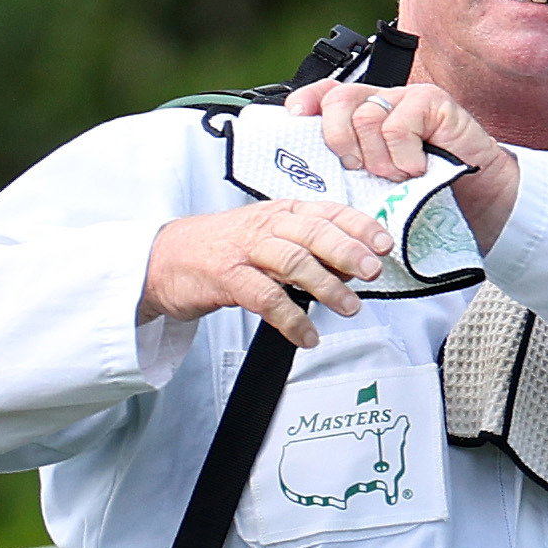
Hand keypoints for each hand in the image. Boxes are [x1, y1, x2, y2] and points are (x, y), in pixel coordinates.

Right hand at [139, 199, 390, 347]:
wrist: (163, 259)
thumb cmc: (223, 249)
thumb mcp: (270, 239)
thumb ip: (310, 250)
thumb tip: (355, 266)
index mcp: (281, 213)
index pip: (328, 212)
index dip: (359, 227)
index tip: (384, 245)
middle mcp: (264, 226)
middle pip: (313, 233)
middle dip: (347, 252)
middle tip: (372, 272)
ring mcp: (243, 250)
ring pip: (292, 262)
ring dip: (326, 286)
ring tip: (349, 307)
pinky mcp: (224, 277)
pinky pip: (264, 297)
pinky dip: (291, 318)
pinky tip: (307, 334)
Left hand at [286, 78, 519, 250]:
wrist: (481, 201)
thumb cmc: (429, 194)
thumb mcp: (377, 183)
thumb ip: (350, 164)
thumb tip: (306, 164)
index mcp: (366, 114)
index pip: (326, 92)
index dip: (307, 100)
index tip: (295, 117)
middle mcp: (384, 100)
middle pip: (338, 99)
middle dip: (339, 139)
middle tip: (360, 167)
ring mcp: (408, 98)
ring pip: (365, 116)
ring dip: (379, 157)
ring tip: (399, 174)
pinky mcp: (433, 102)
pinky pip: (397, 125)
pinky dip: (404, 155)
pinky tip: (419, 167)